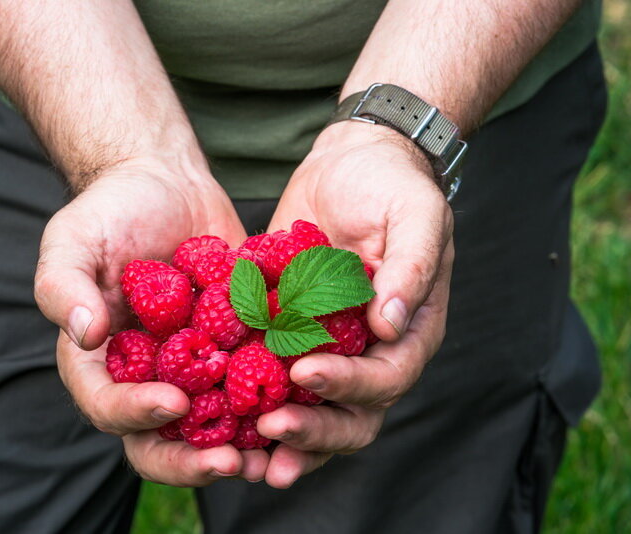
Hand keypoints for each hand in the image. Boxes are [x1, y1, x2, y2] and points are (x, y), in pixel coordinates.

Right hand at [35, 158, 267, 484]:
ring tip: (276, 449)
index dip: (136, 414)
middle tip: (231, 461)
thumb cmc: (111, 211)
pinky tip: (307, 402)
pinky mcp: (236, 349)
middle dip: (194, 460)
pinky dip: (278, 399)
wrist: (167, 184)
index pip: (108, 407)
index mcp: (100, 363)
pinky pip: (256, 383)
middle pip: (161, 440)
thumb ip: (63, 286)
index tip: (173, 401)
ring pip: (215, 426)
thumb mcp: (72, 239)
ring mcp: (194, 367)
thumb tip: (85, 333)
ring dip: (243, 447)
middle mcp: (147, 376)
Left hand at [258, 121, 454, 487]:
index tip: (305, 373)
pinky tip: (215, 413)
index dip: (350, 385)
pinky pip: (272, 377)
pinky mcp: (289, 333)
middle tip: (269, 432)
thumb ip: (412, 266)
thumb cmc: (392, 184)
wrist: (350, 163)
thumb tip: (392, 323)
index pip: (387, 377)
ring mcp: (329, 347)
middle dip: (313, 431)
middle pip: (351, 415)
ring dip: (283, 439)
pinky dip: (249, 401)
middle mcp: (370, 352)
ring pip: (312, 411)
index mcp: (409, 331)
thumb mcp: (415, 214)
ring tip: (243, 458)